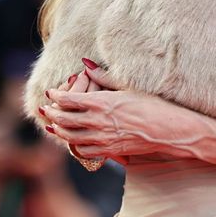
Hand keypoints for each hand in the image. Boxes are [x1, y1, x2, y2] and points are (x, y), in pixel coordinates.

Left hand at [44, 66, 199, 161]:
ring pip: (71, 137)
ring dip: (59, 130)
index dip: (56, 96)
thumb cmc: (152, 105)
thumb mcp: (128, 86)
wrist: (169, 130)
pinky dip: (75, 146)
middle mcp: (99, 122)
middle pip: (65, 119)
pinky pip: (85, 151)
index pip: (69, 100)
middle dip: (52, 113)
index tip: (51, 92)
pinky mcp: (110, 151)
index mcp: (102, 103)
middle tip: (46, 109)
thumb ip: (104, 77)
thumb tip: (86, 64)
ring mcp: (103, 139)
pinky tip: (73, 141)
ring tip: (53, 125)